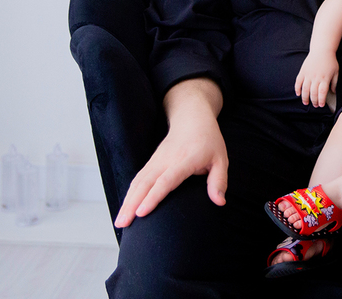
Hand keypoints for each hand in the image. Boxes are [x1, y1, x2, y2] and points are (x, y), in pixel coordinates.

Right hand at [114, 79, 227, 227]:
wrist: (192, 117)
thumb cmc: (209, 141)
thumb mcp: (221, 159)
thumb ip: (219, 181)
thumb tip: (220, 202)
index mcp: (185, 159)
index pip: (166, 180)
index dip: (154, 197)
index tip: (142, 213)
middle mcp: (166, 160)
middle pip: (145, 183)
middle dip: (132, 204)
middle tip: (122, 224)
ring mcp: (156, 160)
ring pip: (137, 182)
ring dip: (127, 201)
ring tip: (119, 222)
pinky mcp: (151, 162)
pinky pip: (137, 179)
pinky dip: (129, 194)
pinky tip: (125, 209)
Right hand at [295, 51, 338, 107]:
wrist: (322, 50)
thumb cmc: (330, 61)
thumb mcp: (336, 72)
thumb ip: (334, 83)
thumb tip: (333, 92)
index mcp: (325, 78)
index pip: (322, 93)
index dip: (321, 100)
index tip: (321, 105)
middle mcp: (316, 78)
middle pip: (313, 93)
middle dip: (314, 101)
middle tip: (315, 105)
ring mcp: (308, 75)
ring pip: (305, 89)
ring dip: (305, 98)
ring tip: (306, 103)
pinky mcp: (303, 71)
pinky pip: (298, 82)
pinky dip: (297, 89)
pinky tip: (298, 94)